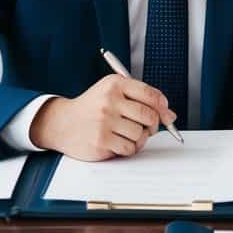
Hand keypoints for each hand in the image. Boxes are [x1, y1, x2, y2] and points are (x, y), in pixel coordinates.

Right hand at [30, 75, 172, 160]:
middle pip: (149, 115)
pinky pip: (130, 148)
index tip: (166, 114)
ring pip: (140, 134)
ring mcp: (104, 121)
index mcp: (115, 84)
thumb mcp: (113, 94)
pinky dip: (129, 148)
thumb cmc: (93, 108)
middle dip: (154, 125)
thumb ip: (141, 100)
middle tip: (148, 127)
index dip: (163, 106)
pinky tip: (119, 142)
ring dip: (139, 138)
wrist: (62, 122)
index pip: (150, 94)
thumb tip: (170, 115)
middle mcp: (109, 100)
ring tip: (127, 134)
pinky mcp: (101, 140)